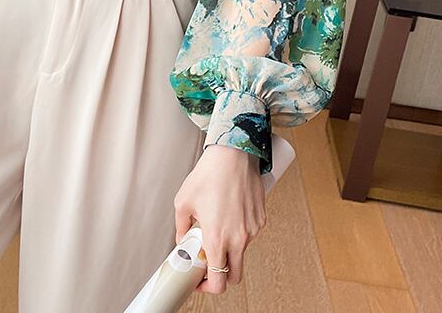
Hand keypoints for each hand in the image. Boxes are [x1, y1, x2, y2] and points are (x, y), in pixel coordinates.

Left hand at [173, 143, 265, 294]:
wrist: (233, 155)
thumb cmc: (209, 174)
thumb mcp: (183, 202)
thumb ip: (181, 228)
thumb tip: (183, 240)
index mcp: (218, 238)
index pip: (218, 280)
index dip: (208, 286)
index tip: (200, 281)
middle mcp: (239, 238)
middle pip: (234, 276)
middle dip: (222, 275)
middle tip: (210, 263)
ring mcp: (253, 230)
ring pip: (242, 253)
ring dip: (230, 248)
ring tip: (217, 225)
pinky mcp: (261, 220)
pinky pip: (250, 234)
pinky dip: (239, 232)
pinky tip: (229, 213)